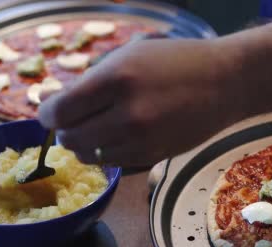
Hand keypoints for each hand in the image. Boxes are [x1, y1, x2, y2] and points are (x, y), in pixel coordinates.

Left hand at [38, 38, 235, 167]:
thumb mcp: (128, 56)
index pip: (58, 113)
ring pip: (90, 156)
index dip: (46, 115)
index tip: (50, 112)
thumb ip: (87, 81)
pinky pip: (115, 164)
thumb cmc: (175, 62)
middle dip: (64, 130)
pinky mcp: (154, 158)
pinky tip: (120, 136)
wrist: (224, 83)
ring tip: (100, 126)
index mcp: (116, 80)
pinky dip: (108, 153)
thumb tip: (48, 102)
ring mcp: (142, 141)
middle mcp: (127, 115)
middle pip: (70, 139)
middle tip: (74, 120)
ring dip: (86, 144)